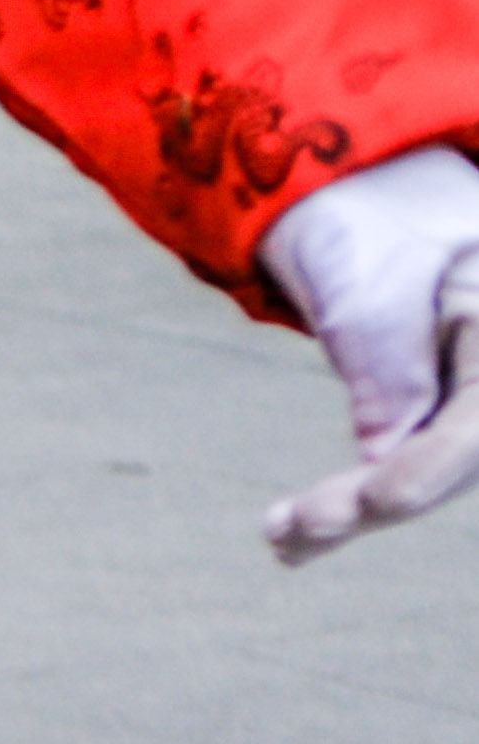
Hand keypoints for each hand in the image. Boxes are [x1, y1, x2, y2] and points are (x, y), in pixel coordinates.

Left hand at [259, 141, 478, 557]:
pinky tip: (291, 540)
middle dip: (385, 497)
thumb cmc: (371, 224)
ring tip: (283, 538)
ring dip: (358, 512)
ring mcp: (474, 395)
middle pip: (464, 455)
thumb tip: (388, 452)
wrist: (363, 203)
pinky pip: (404, 466)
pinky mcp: (435, 415)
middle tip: (303, 526)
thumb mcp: (369, 277)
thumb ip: (386, 359)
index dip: (439, 465)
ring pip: (432, 470)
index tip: (378, 501)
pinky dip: (351, 501)